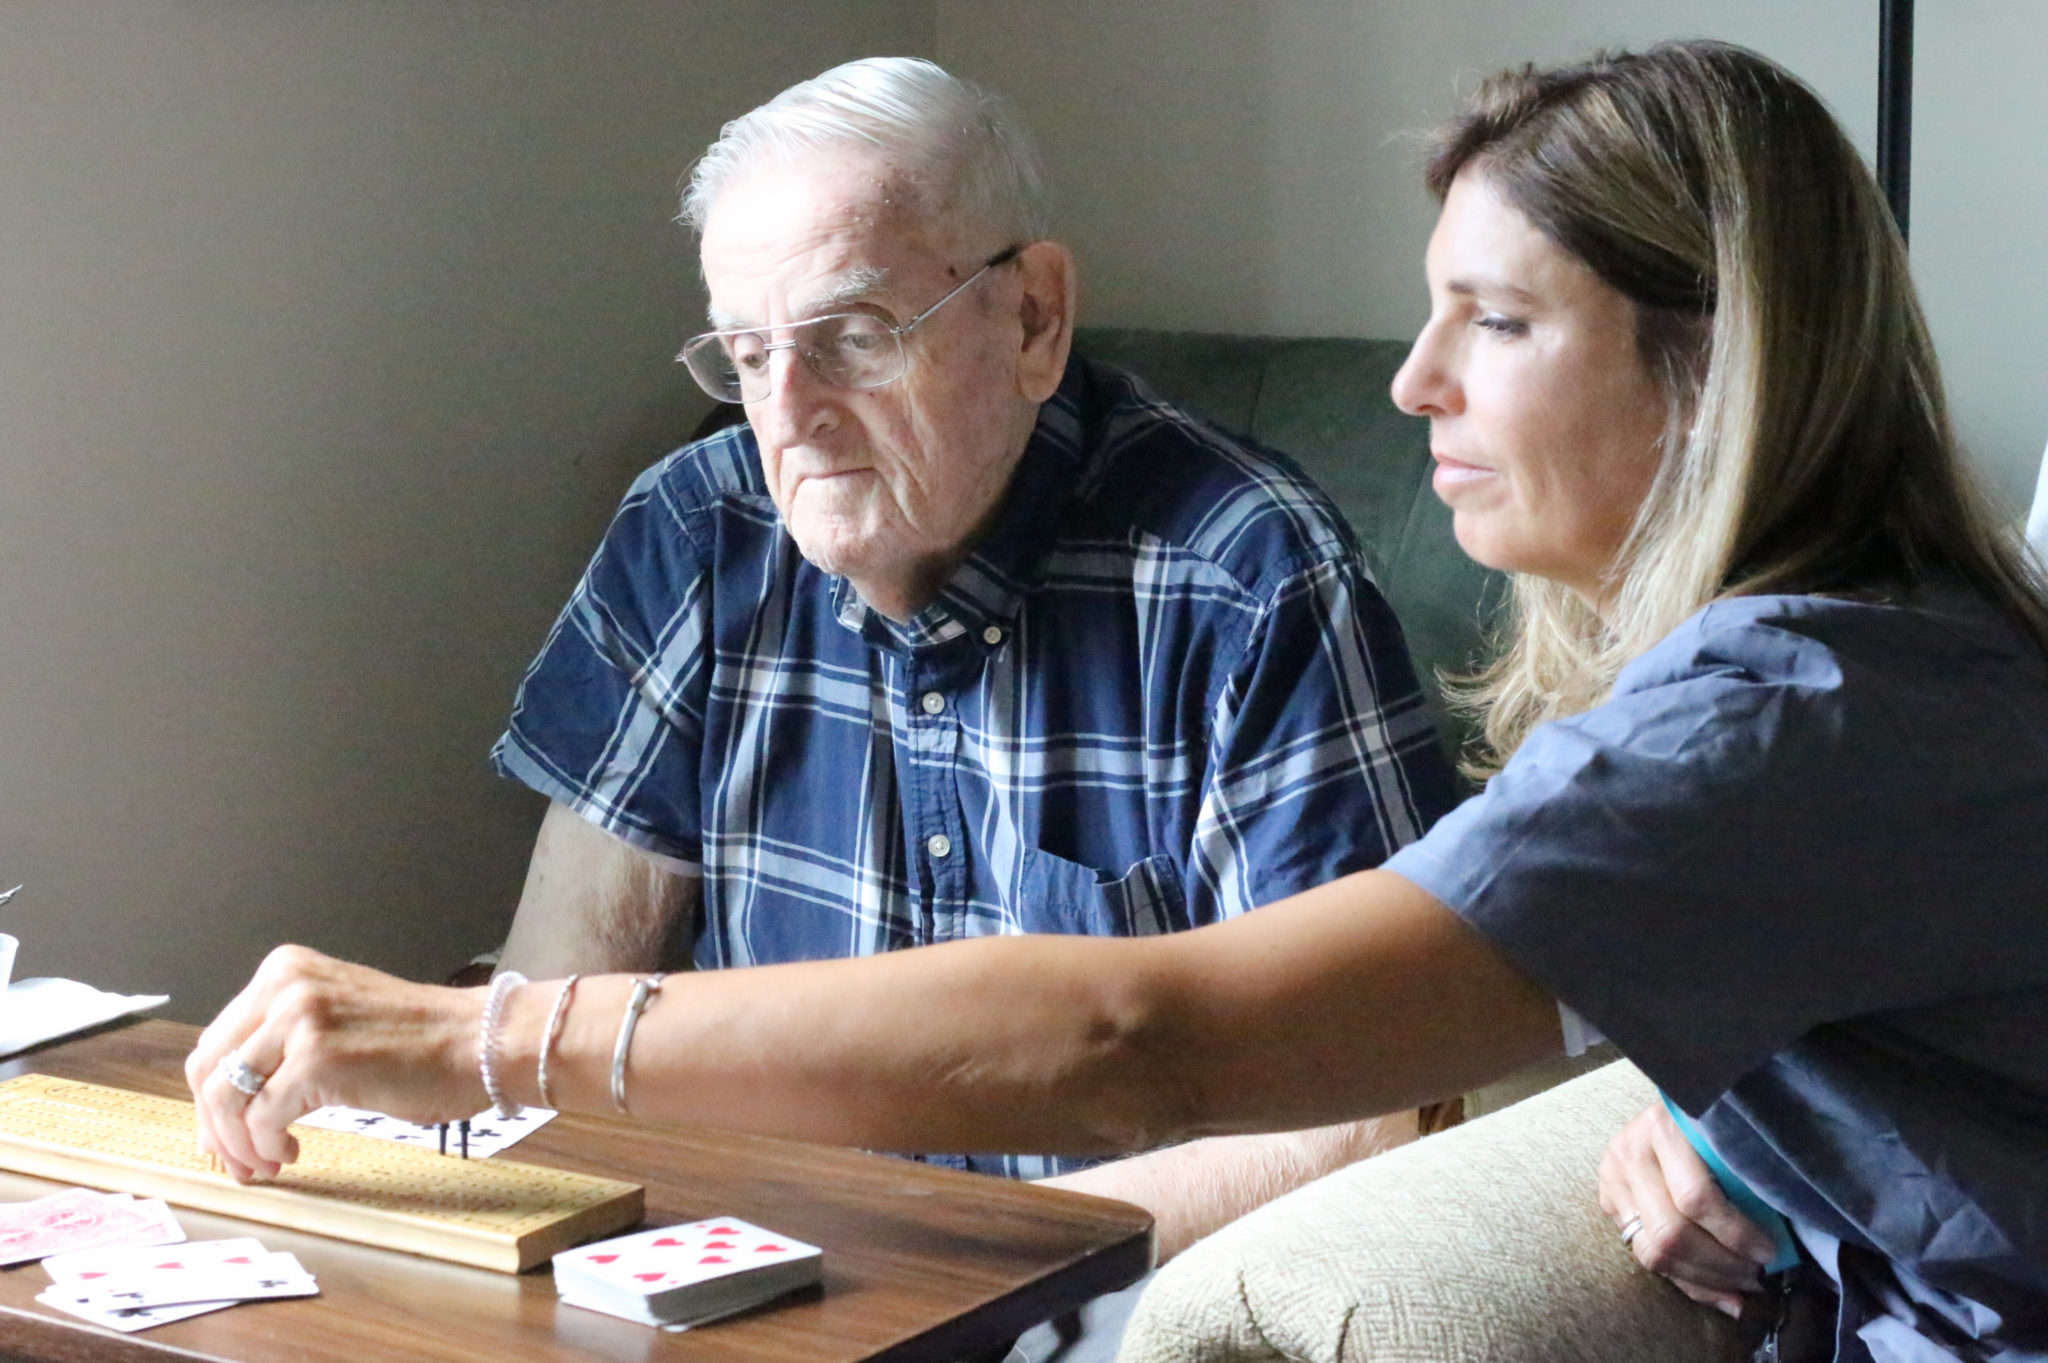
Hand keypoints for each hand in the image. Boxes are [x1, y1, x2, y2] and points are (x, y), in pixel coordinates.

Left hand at [184, 945, 486, 1183]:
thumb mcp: (336, 1017)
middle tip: (237, 1161)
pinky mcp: (316, 1060)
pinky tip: (292, 1153)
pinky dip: (268, 1147)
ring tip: (265, 1164)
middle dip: (216, 1127)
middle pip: (208, 1069)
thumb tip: (232, 1103)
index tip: (223, 1134)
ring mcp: (299, 1020)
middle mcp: (284, 986)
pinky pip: (262, 1118)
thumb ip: (283, 1041)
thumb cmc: (422, 1041)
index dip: (210, 1097)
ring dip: (238, 1144)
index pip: (216, 1040)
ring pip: (226, 1098)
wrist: (477, 1042)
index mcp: (284, 970)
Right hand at [1598, 1102, 1778, 1319]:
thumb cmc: (1714, 1122)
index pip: (1695, 1197)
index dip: (1735, 1233)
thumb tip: (1776, 1251)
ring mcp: (1613, 1179)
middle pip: (1670, 1232)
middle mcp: (1629, 1153)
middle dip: (1719, 1265)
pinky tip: (1718, 1291)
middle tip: (1756, 1275)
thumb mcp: (1729, 1137)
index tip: (1768, 1251)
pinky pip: (1644, 1257)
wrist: (1671, 1105)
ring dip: (1703, 1279)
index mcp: (1663, 1128)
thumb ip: (1745, 1178)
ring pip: (1652, 1252)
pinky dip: (1686, 1282)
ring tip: (1739, 1284)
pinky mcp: (1607, 1202)